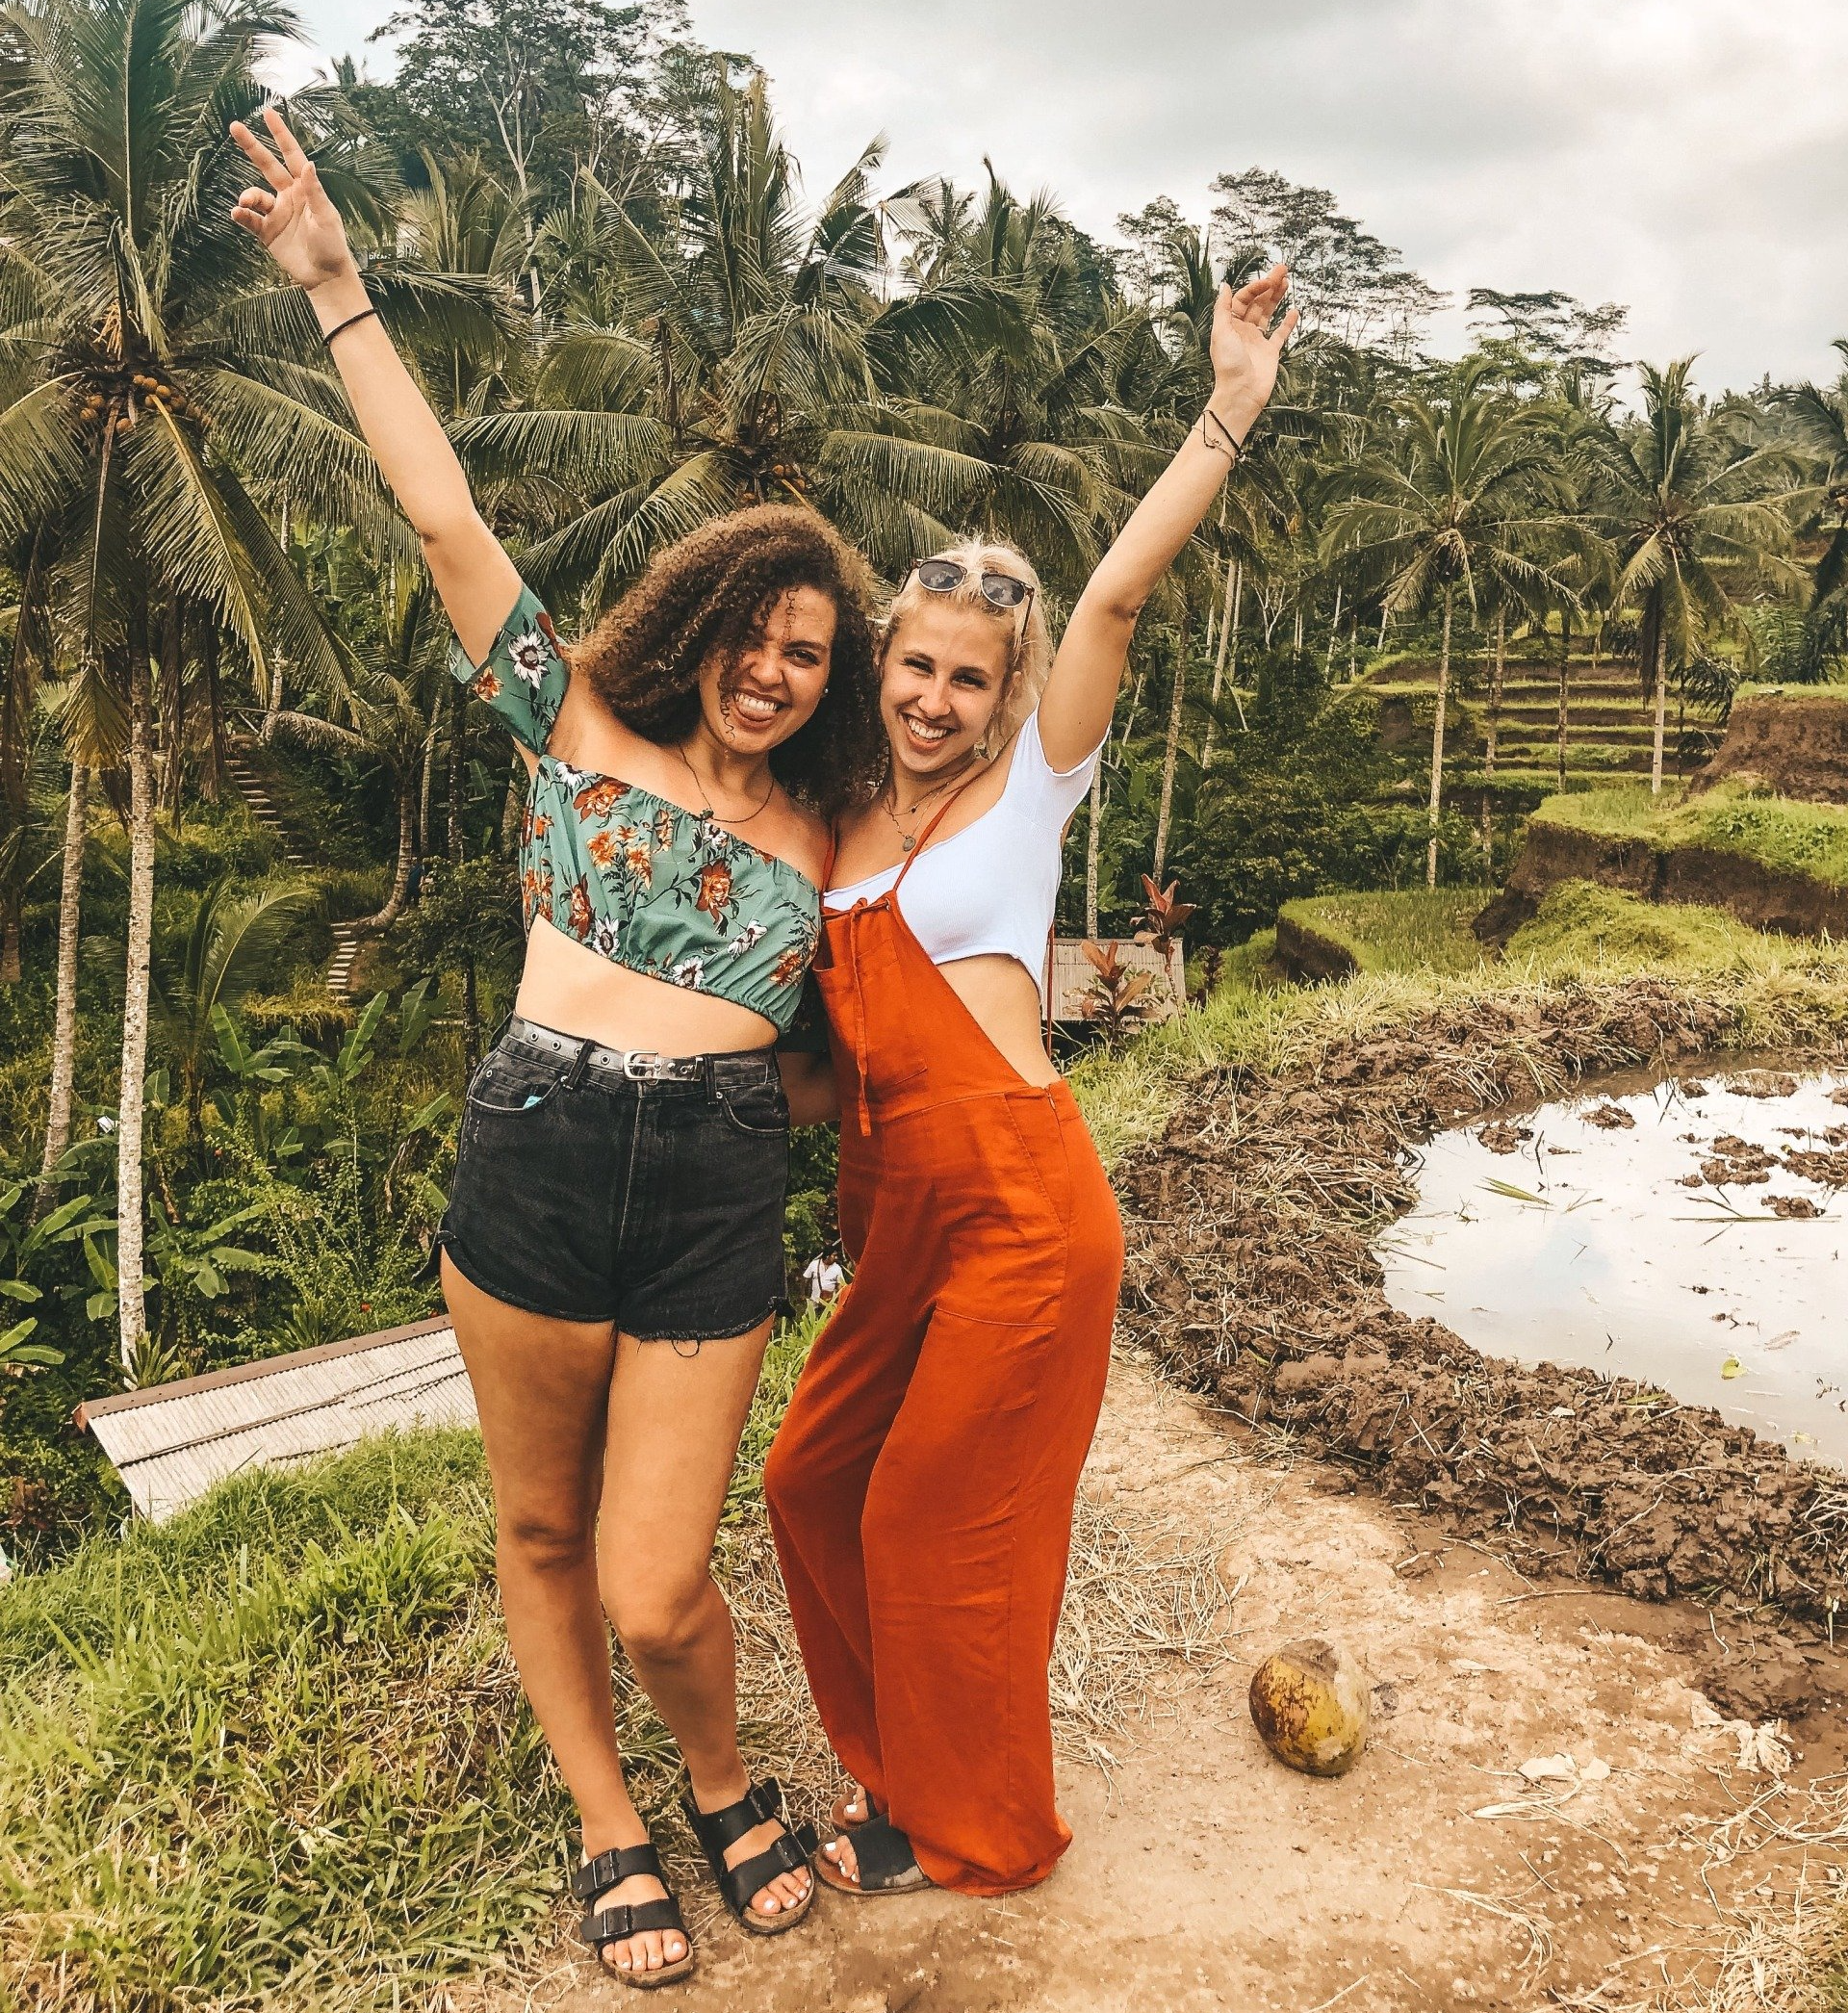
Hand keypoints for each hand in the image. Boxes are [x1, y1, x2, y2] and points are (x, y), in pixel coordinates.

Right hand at [228, 108, 356, 294]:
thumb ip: (314, 192)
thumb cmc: (332, 247)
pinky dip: (242, 215)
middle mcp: (288, 196)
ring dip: (248, 195)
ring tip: (246, 201)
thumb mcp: (326, 218)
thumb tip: (308, 164)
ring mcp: (276, 213)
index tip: (268, 113)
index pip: (291, 156)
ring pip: (254, 195)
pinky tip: (238, 213)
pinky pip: (250, 219)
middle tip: (235, 127)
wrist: (325, 277)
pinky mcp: (267, 232)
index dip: (280, 135)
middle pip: (267, 165)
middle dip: (252, 146)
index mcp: (305, 189)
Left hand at [1209, 263, 1297, 439]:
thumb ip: (1223, 308)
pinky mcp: (1271, 352)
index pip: (1242, 299)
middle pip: (1257, 303)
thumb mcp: (1221, 332)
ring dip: (1276, 298)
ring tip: (1286, 281)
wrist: (1241, 393)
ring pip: (1268, 314)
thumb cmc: (1229, 365)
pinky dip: (1287, 323)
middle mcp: (1244, 331)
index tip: (1267, 281)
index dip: (1254, 288)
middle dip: (1269, 285)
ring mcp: (1258, 341)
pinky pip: (1280, 334)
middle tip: (1282, 269)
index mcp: (1230, 326)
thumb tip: (1225, 285)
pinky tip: (1293, 310)